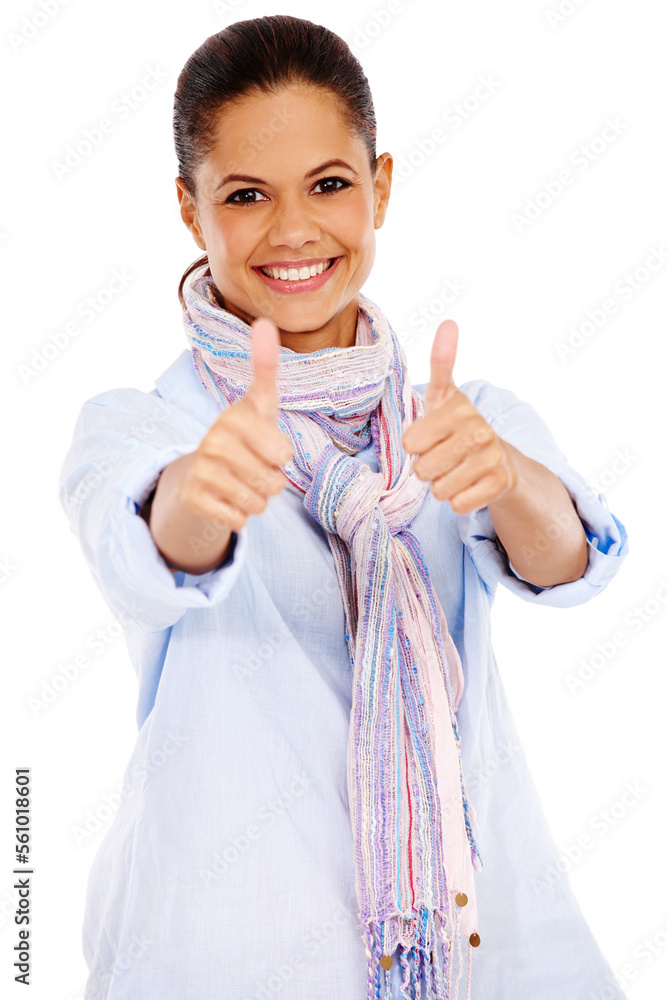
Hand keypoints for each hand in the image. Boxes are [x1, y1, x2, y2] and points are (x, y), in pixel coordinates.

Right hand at [180, 316, 294, 530]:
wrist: (196, 476)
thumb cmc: (240, 438)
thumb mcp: (258, 404)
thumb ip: (265, 367)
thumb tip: (264, 321)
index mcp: (234, 417)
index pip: (281, 453)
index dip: (281, 457)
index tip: (266, 446)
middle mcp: (213, 440)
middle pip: (273, 482)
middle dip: (271, 482)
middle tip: (253, 469)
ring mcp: (200, 470)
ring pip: (258, 503)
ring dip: (256, 500)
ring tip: (241, 484)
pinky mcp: (193, 498)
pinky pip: (238, 520)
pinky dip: (239, 517)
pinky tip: (226, 501)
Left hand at [401, 319, 517, 514]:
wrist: (501, 461)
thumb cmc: (459, 427)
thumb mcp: (446, 396)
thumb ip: (442, 361)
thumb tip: (449, 321)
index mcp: (459, 408)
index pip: (410, 442)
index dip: (415, 446)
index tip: (430, 437)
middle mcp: (479, 431)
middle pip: (422, 468)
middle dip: (427, 469)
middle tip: (444, 457)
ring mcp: (491, 458)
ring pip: (439, 489)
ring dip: (442, 486)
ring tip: (456, 470)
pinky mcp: (500, 483)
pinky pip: (457, 504)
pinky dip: (458, 500)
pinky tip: (469, 486)